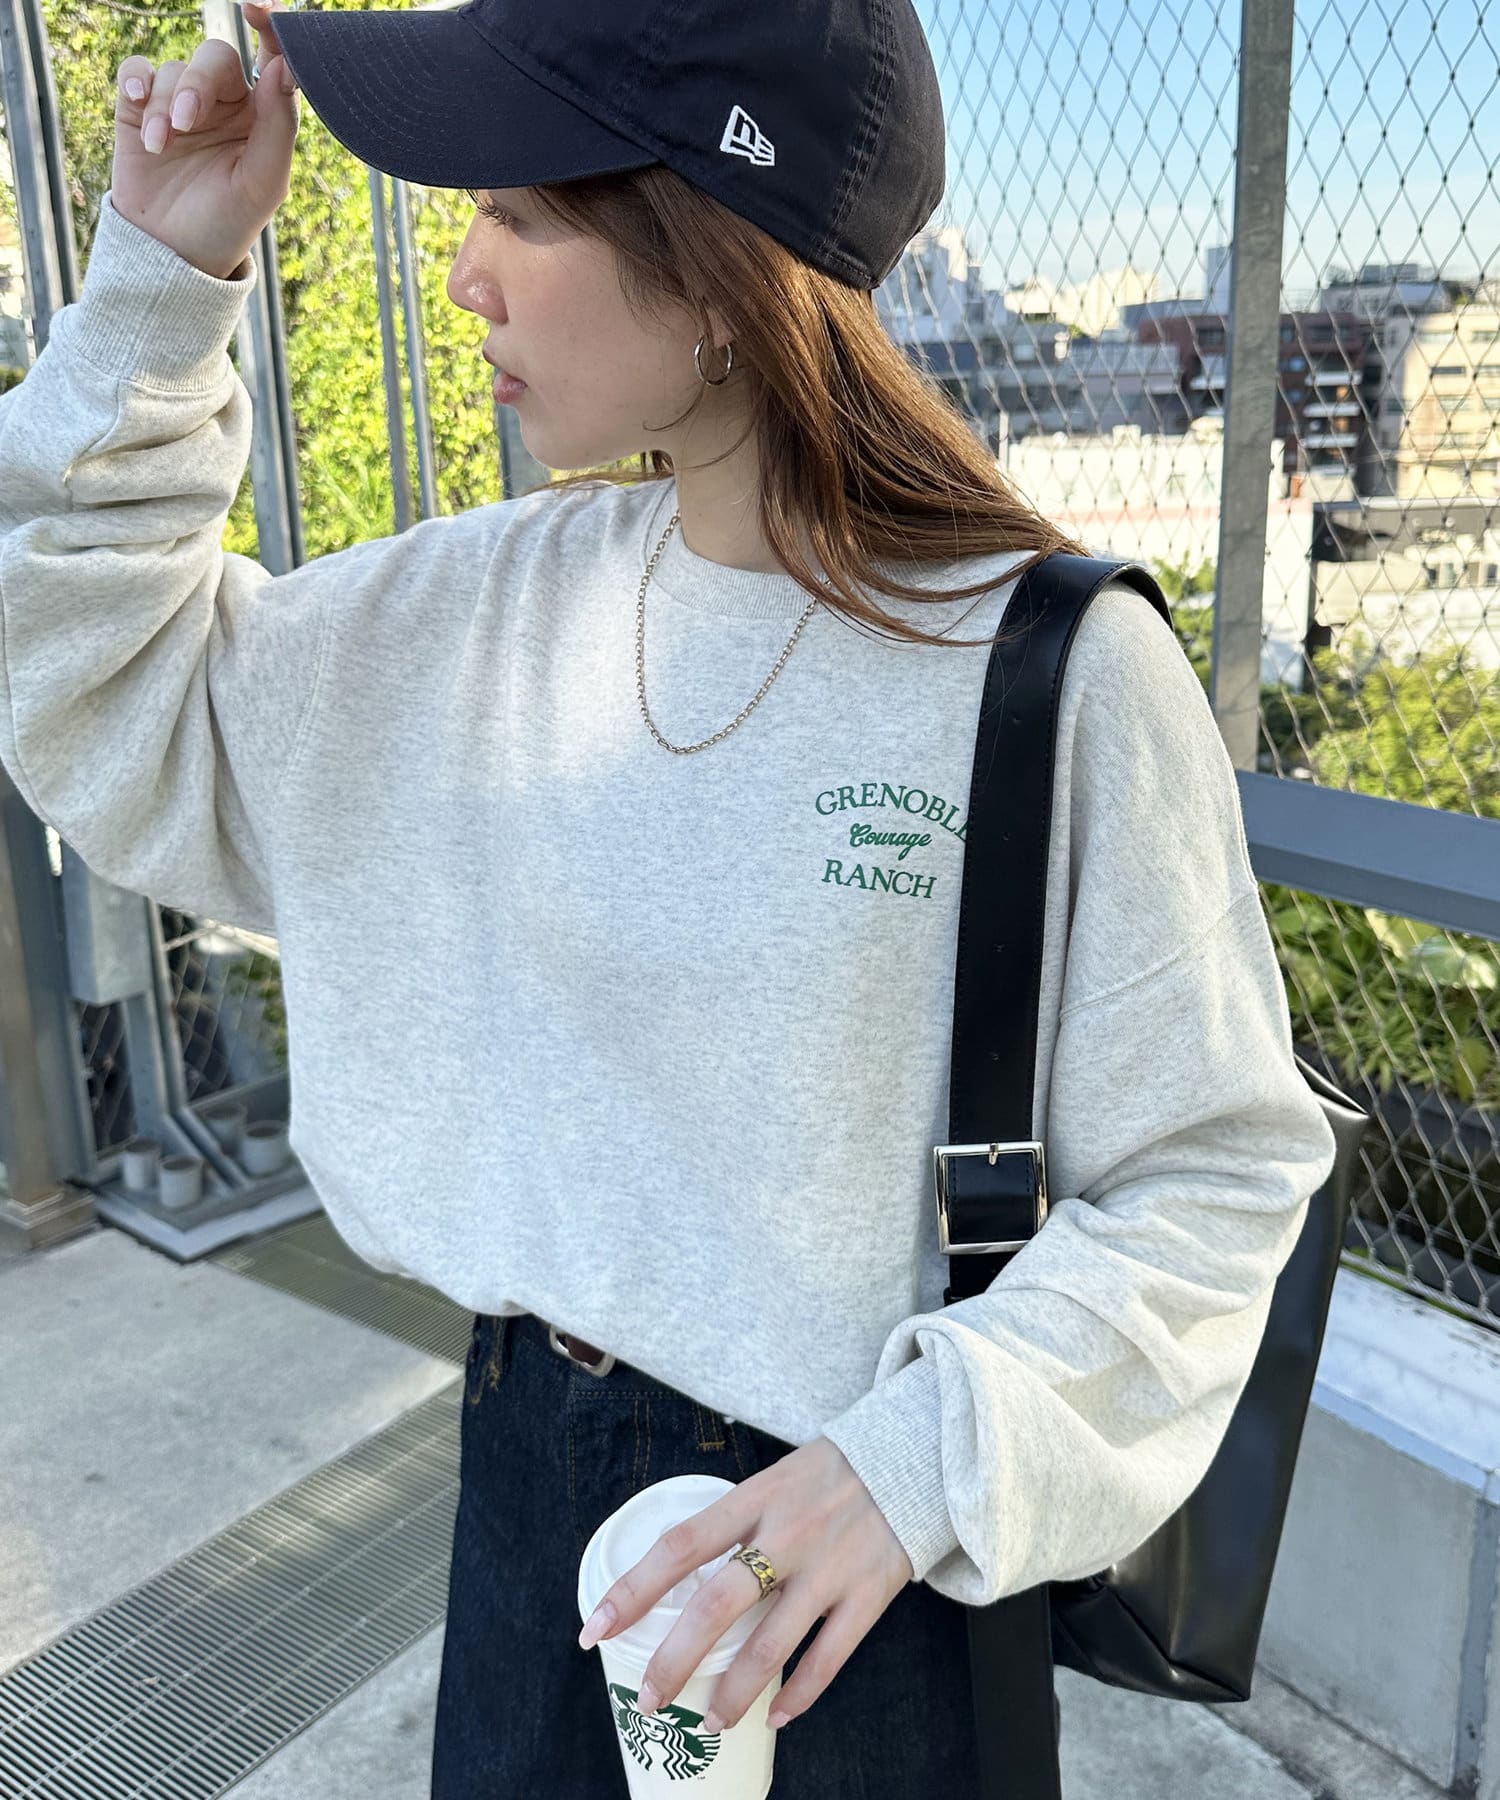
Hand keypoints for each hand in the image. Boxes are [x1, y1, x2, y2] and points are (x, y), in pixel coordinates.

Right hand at [111, 0, 300, 280]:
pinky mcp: (140, 108)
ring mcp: (181, 103)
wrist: (170, 255)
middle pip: (215, 58)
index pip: (273, 58)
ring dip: (165, 103)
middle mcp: (225, 103)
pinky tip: (138, 105)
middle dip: (199, 84)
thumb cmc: (226, 224)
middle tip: (187, 122)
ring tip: (164, 147)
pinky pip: (137, 71)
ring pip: (174, 69)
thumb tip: (286, 65)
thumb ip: (279, 125)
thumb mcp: (263, 183)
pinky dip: (137, 82)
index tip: (259, 6)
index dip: (271, 26)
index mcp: (263, 117)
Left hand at [576, 1436, 913, 1733]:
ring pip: (770, 1645)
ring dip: (733, 1693)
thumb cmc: (826, 1475)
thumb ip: (734, 1526)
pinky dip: (798, 1696)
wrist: (911, 1456)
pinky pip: (828, 1659)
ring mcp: (830, 1568)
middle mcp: (788, 1534)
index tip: (595, 1628)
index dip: (633, 1590)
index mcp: (755, 1498)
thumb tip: (680, 1583)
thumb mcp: (772, 1482)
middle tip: (650, 1698)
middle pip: (717, 1605)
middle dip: (674, 1659)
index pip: (680, 1546)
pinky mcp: (868, 1595)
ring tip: (711, 1723)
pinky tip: (775, 1716)